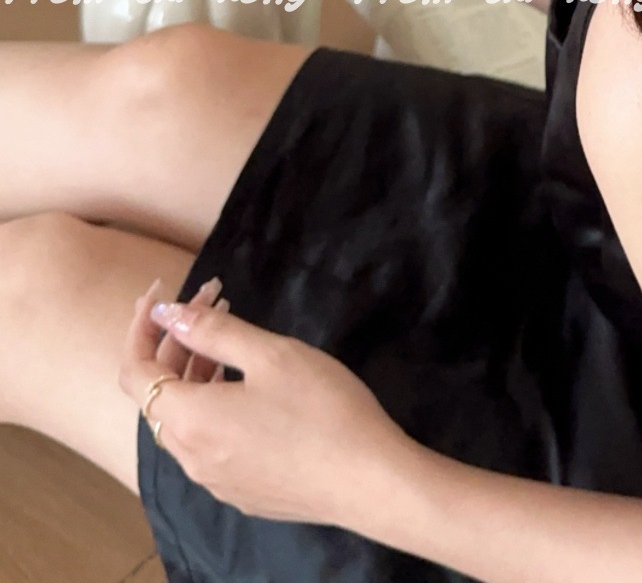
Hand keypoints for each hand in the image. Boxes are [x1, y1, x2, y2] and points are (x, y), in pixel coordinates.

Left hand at [120, 283, 409, 524]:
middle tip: (211, 300)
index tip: (161, 291)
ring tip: (229, 337)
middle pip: (158, 396)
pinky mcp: (241, 490)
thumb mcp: (271, 355)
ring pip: (184, 419)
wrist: (366, 480)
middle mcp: (190, 456)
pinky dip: (212, 403)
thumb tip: (166, 313)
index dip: (140, 328)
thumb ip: (213, 332)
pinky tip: (247, 386)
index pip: (135, 373)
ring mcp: (215, 479)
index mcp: (189, 420)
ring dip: (195, 372)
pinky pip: (207, 442)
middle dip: (175, 342)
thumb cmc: (319, 408)